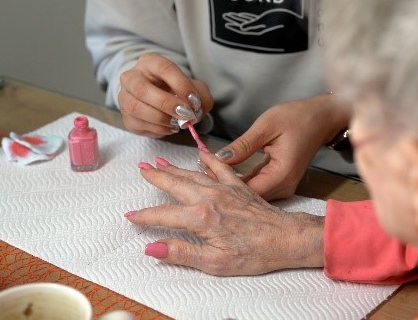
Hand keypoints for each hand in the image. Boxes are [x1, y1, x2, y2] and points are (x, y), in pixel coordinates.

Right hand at [118, 53, 212, 137]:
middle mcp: (132, 77)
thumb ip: (201, 95)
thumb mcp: (193, 87)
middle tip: (185, 114)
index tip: (194, 100)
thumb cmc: (176, 90)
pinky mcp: (125, 117)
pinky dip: (157, 128)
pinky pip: (138, 124)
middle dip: (166, 103)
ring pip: (135, 108)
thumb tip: (197, 109)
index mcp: (150, 62)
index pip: (164, 68)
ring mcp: (124, 97)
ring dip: (160, 118)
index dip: (181, 84)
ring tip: (177, 123)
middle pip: (142, 89)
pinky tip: (169, 127)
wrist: (161, 102)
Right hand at [128, 152, 324, 275]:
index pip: (163, 215)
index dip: (145, 216)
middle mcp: (210, 198)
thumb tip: (152, 247)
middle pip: (175, 184)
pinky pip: (220, 168)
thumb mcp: (214, 262)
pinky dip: (208, 159)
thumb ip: (181, 253)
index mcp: (201, 218)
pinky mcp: (239, 186)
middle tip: (141, 169)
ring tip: (159, 162)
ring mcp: (225, 189)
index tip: (131, 216)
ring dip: (174, 168)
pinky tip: (200, 153)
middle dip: (156, 177)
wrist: (286, 237)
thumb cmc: (254, 254)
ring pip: (193, 174)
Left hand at [215, 95, 350, 200]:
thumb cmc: (297, 118)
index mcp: (282, 174)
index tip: (202, 169)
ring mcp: (284, 186)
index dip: (222, 183)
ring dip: (230, 183)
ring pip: (250, 193)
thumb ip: (242, 145)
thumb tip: (217, 158)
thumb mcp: (266, 126)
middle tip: (199, 170)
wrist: (321, 118)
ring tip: (207, 169)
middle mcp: (284, 186)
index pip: (246, 191)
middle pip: (247, 196)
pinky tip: (223, 171)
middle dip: (223, 185)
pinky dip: (240, 180)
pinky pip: (257, 186)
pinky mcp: (281, 182)